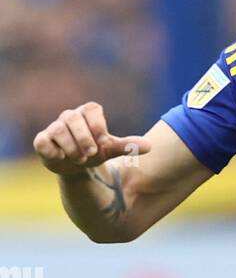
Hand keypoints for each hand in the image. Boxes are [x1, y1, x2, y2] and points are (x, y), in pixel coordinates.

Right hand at [33, 102, 150, 174]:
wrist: (77, 168)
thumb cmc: (94, 153)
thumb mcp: (111, 150)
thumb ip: (128, 146)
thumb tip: (150, 146)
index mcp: (87, 114)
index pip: (92, 109)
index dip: (98, 126)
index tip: (104, 142)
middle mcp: (69, 117)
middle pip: (73, 118)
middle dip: (84, 139)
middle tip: (92, 154)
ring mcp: (54, 128)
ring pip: (59, 130)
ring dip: (71, 148)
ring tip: (80, 159)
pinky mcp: (42, 141)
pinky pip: (44, 142)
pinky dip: (54, 152)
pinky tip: (62, 158)